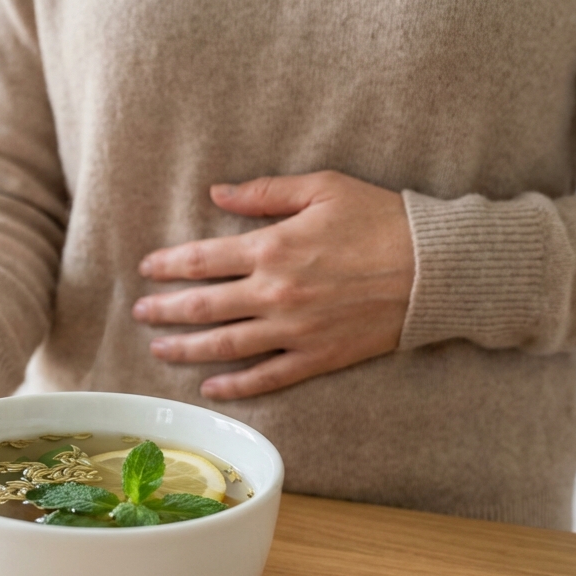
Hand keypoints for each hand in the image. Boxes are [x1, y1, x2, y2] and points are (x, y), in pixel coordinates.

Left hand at [132, 171, 413, 398]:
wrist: (435, 268)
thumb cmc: (382, 219)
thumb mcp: (322, 188)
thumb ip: (264, 193)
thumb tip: (216, 191)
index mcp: (272, 249)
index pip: (202, 261)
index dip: (168, 266)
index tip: (146, 269)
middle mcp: (274, 295)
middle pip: (202, 308)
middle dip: (164, 310)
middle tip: (140, 312)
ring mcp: (294, 332)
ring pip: (224, 346)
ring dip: (185, 349)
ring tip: (159, 349)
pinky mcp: (317, 358)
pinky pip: (266, 378)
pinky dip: (235, 385)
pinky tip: (210, 386)